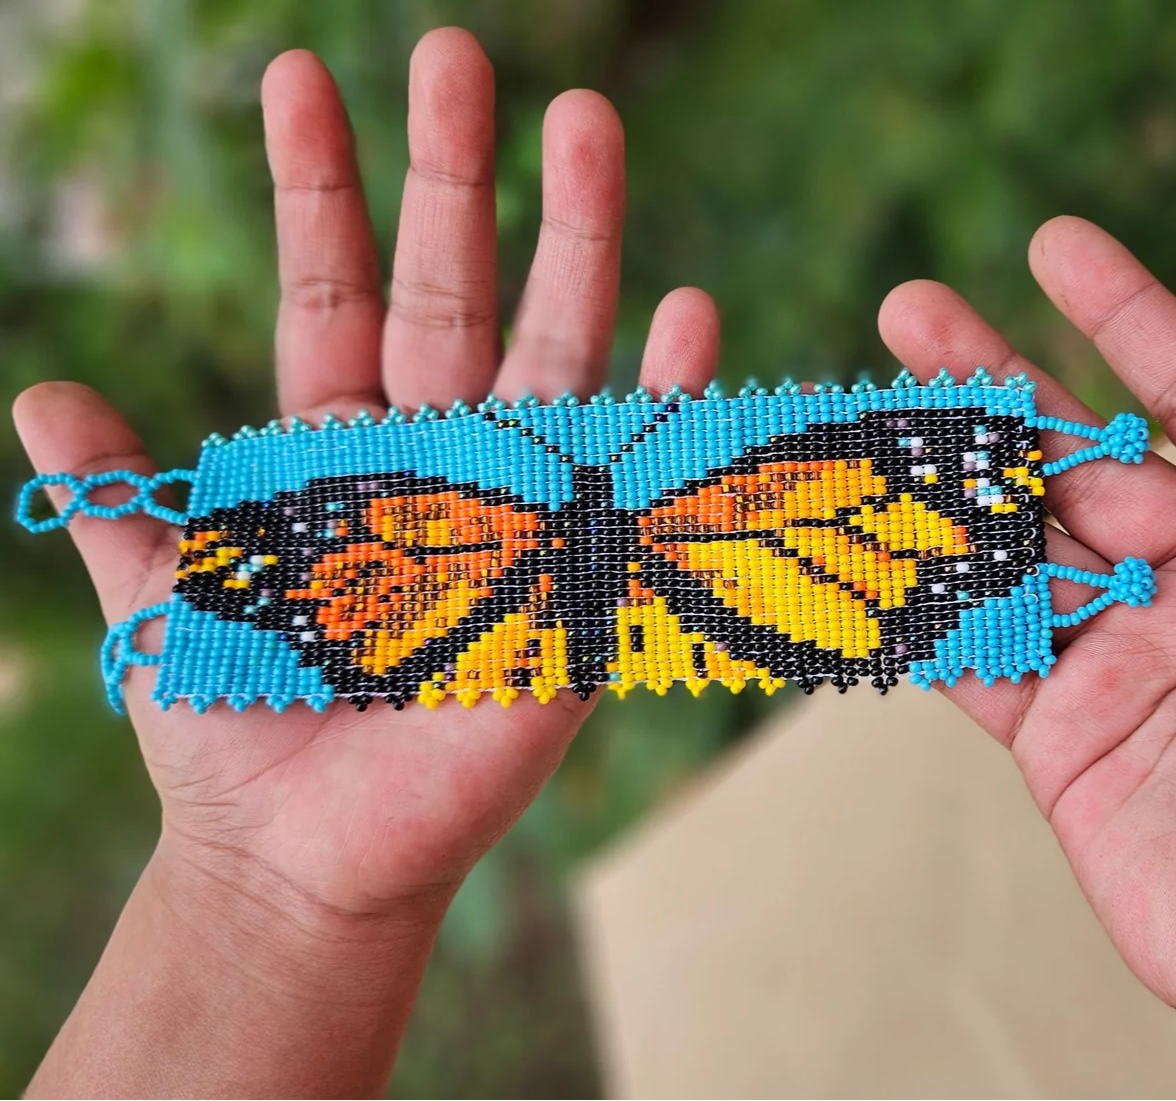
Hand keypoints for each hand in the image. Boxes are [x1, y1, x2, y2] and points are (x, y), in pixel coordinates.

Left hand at [14, 29, 718, 925]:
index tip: (296, 78)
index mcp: (334, 449)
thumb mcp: (160, 604)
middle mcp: (434, 457)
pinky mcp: (574, 576)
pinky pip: (627, 473)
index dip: (316, 190)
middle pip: (452, 293)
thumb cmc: (234, 731)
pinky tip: (688, 313)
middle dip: (454, 176)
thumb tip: (43, 395)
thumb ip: (123, 503)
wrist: (305, 850)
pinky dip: (660, 397)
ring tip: (587, 125)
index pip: (332, 293)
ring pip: (551, 353)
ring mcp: (514, 506)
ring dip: (573, 243)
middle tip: (461, 55)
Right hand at [880, 216, 1175, 1005]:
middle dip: (985, 381)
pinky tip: (844, 560)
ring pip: (999, 553)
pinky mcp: (1063, 743)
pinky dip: (904, 617)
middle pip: (1068, 460)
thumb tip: (1132, 471)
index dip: (1121, 315)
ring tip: (839, 421)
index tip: (1048, 245)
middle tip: (906, 310)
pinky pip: (969, 667)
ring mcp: (1118, 660)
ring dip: (916, 489)